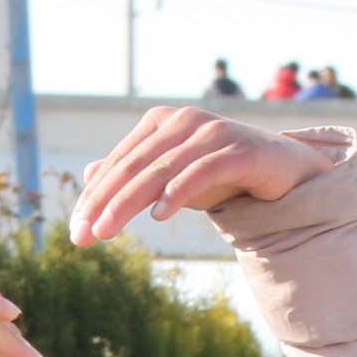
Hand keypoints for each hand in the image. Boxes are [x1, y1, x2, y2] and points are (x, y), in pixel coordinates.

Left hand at [67, 107, 334, 245]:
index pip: (119, 162)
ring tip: (107, 231)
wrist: (280, 168)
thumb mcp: (171, 174)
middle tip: (83, 236)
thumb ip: (134, 172)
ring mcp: (212, 132)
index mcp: (161, 121)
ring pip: (161, 169)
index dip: (94, 196)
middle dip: (104, 203)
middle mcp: (184, 120)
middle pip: (134, 165)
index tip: (76, 231)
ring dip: (129, 202)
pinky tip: (159, 215)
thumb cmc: (220, 170)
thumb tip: (89, 173)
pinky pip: (202, 171)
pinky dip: (178, 192)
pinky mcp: (239, 150)